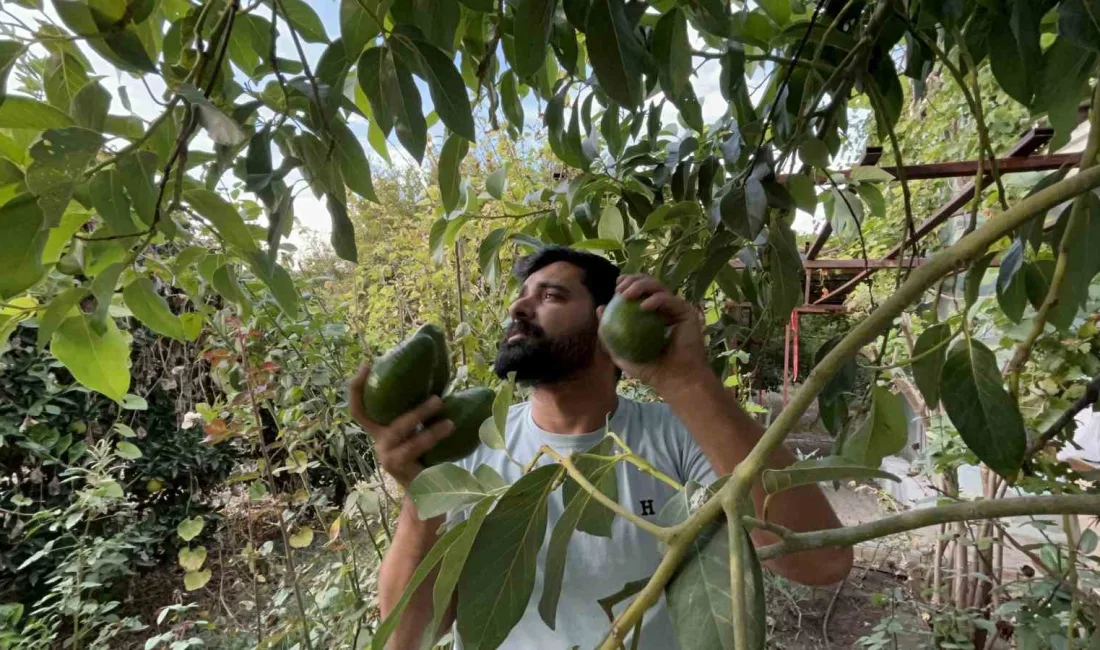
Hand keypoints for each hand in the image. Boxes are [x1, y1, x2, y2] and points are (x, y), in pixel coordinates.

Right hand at [347, 364, 453, 486]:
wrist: (422, 491)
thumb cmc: (421, 456)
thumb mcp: (414, 432)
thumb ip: (416, 414)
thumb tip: (437, 385)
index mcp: (379, 430)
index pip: (359, 408)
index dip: (357, 388)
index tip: (366, 365)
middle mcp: (378, 442)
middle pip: (383, 417)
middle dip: (408, 404)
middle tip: (437, 397)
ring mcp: (386, 455)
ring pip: (402, 431)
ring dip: (424, 418)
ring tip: (445, 411)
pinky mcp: (397, 467)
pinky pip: (415, 447)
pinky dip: (433, 435)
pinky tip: (449, 427)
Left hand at [601, 274, 709, 394]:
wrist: (674, 381)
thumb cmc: (649, 370)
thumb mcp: (621, 353)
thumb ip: (608, 333)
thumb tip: (599, 308)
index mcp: (650, 314)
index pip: (638, 292)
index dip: (627, 283)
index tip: (616, 288)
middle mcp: (664, 308)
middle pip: (649, 284)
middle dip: (632, 280)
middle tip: (619, 289)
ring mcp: (676, 309)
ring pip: (659, 287)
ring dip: (641, 286)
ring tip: (627, 295)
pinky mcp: (687, 313)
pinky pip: (670, 300)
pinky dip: (656, 300)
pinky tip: (644, 306)